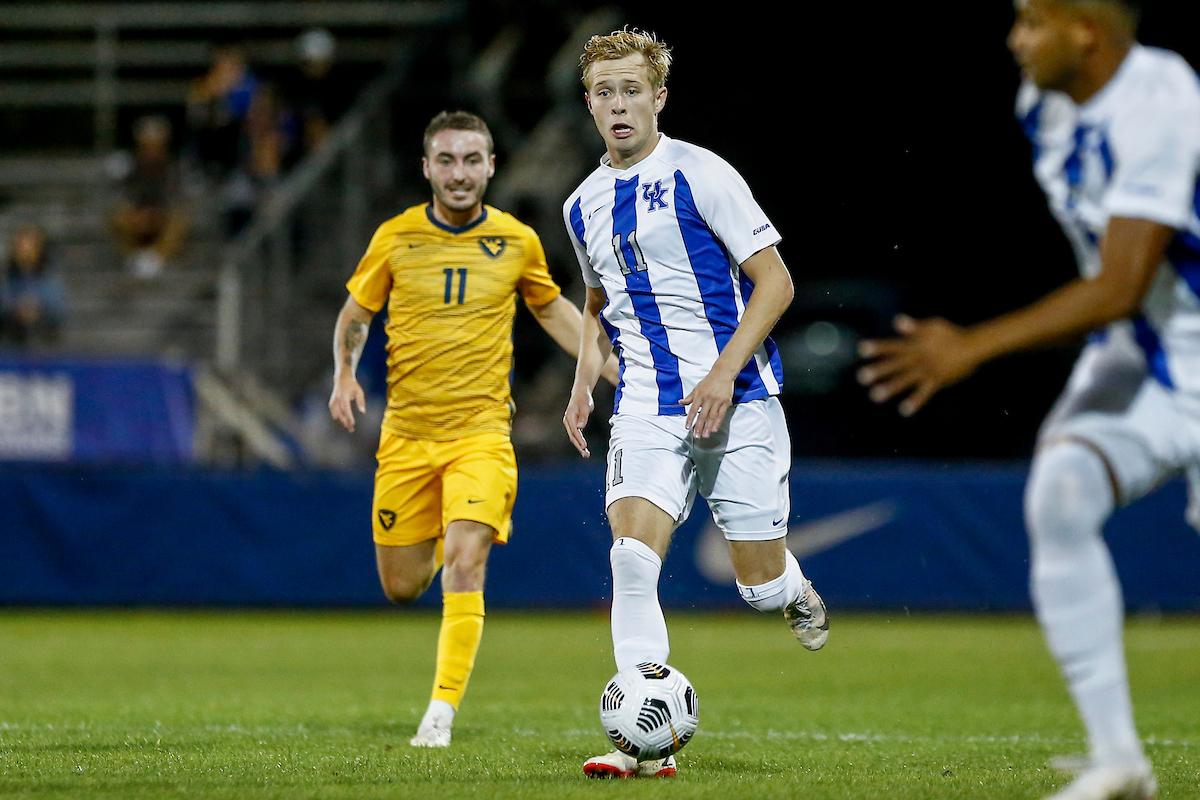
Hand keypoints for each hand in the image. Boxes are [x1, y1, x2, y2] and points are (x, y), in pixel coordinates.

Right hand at [328, 373, 365, 432]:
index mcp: (344, 396)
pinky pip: (333, 412)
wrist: (342, 378)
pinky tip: (342, 421)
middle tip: (351, 429)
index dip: (349, 417)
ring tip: (348, 427)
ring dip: (342, 421)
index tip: (353, 424)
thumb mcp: (359, 392)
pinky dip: (337, 417)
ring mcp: (333, 401)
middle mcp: (337, 399)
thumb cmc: (352, 385)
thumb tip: (363, 412)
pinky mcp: (331, 402)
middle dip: (346, 422)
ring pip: (336, 414)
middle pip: (341, 413)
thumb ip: (361, 402)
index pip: (346, 409)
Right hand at [563, 388, 594, 457]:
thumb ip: (583, 417)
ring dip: (579, 446)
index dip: (579, 439)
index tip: (584, 446)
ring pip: (573, 437)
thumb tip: (580, 427)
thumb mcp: (586, 407)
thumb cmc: (584, 399)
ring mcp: (569, 423)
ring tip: (586, 454)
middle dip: (579, 446)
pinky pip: (575, 435)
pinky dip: (579, 441)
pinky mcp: (572, 425)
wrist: (580, 393)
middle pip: (572, 436)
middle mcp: (567, 421)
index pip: (574, 431)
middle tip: (586, 455)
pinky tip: (584, 448)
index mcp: (570, 416)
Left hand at [680, 369, 733, 438]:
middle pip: (702, 415)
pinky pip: (721, 414)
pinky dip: (717, 423)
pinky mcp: (725, 402)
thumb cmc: (709, 381)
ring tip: (705, 435)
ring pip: (712, 416)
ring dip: (708, 427)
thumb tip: (680, 402)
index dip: (690, 419)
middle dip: (699, 426)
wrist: (723, 373)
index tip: (687, 427)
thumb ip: (689, 397)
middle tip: (696, 436)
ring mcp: (717, 401)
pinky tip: (714, 429)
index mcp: (699, 395)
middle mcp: (708, 399)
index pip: (693, 410)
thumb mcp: (697, 388)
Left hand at [857, 315, 979, 415]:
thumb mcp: (933, 326)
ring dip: (891, 388)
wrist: (973, 347)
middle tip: (861, 377)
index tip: (861, 350)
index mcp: (916, 345)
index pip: (894, 346)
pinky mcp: (937, 382)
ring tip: (874, 396)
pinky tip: (903, 411)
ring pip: (907, 380)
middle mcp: (919, 359)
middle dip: (879, 371)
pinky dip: (916, 402)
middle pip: (896, 365)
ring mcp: (927, 371)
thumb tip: (897, 320)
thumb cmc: (950, 334)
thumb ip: (914, 327)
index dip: (879, 348)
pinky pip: (925, 393)